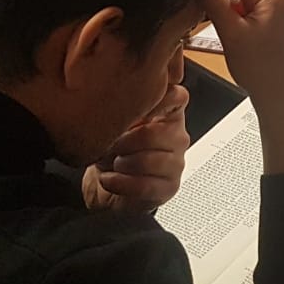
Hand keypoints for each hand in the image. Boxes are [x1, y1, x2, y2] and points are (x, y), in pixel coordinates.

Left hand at [82, 84, 190, 212]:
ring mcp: (177, 163)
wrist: (106, 183)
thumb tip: (116, 102)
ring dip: (121, 164)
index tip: (132, 110)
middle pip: (154, 134)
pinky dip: (120, 183)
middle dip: (122, 142)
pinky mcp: (170, 187)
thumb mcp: (115, 123)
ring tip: (112, 164)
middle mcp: (177, 136)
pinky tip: (110, 179)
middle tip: (109, 145)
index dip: (155, 102)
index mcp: (168, 113)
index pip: (177, 96)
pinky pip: (144, 185)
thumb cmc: (112, 150)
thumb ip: (123, 108)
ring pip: (148, 161)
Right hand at [196, 0, 283, 174]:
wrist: (281, 96)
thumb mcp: (231, 32)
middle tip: (206, 4)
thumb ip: (214, 0)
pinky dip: (238, 9)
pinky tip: (228, 27)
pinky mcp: (275, 17)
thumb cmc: (261, 69)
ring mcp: (279, 5)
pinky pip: (253, 1)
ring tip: (218, 22)